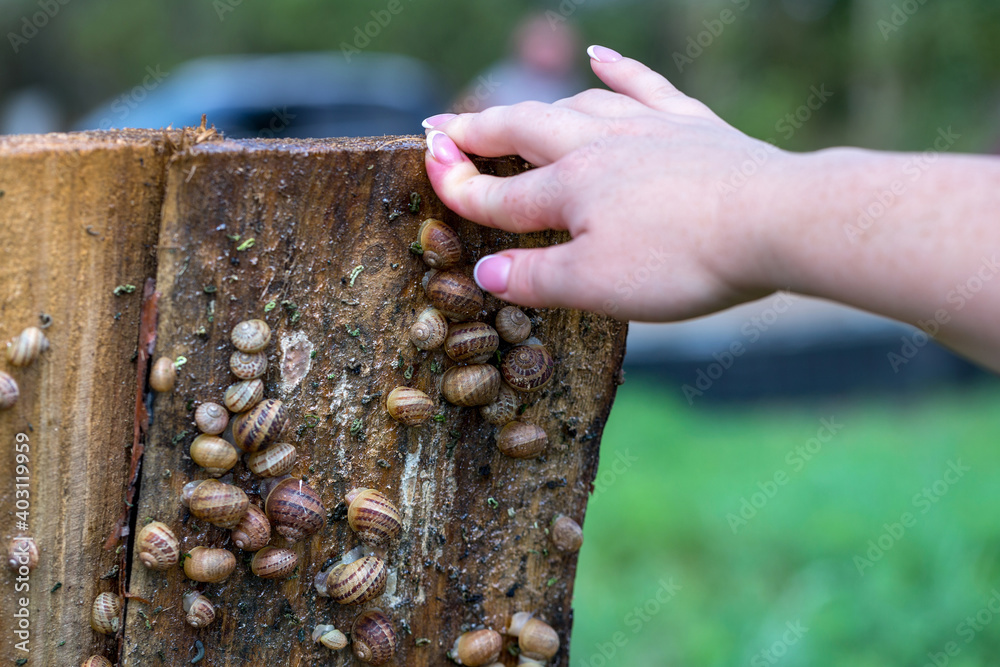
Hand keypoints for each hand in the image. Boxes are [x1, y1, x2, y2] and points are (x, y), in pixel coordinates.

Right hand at [423, 45, 786, 320]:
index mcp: (570, 189)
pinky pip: (644, 84)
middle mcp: (598, 147)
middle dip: (478, 131)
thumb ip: (533, 278)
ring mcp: (645, 128)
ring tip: (511, 108)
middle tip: (442, 127)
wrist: (773, 218)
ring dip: (537, 105)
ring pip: (575, 104)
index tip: (427, 172)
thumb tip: (483, 272)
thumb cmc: (681, 259)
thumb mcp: (596, 286)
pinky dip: (619, 68)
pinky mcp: (688, 124)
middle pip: (523, 129)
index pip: (498, 191)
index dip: (457, 185)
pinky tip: (600, 55)